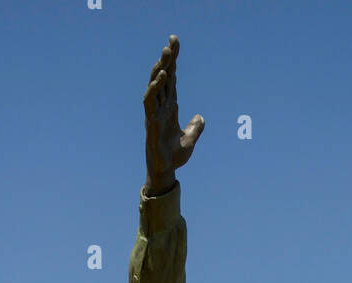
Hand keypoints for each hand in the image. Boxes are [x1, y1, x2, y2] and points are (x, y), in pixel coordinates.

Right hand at [143, 35, 203, 195]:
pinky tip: (162, 75)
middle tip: (172, 40)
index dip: (173, 61)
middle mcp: (161, 106)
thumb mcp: (190, 139)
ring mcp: (155, 112)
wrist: (166, 171)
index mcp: (170, 106)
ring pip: (155, 84)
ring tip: (167, 52)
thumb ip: (195, 127)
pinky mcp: (151, 121)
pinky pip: (151, 101)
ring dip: (160, 67)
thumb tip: (201, 118)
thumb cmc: (174, 156)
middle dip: (167, 58)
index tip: (175, 42)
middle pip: (163, 76)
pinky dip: (155, 87)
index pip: (171, 79)